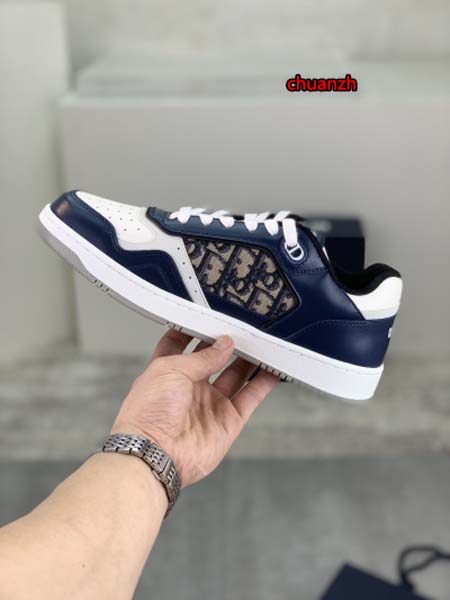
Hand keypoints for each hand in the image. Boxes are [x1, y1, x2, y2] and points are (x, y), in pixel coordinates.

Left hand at [112, 330, 278, 485]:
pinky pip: (250, 397)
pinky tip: (272, 369)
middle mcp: (189, 388)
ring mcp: (210, 404)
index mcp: (168, 372)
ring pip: (235, 375)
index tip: (210, 318)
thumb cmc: (148, 414)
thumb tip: (224, 344)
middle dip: (227, 344)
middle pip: (213, 359)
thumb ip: (202, 357)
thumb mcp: (171, 370)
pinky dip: (263, 383)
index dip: (194, 331)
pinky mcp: (228, 421)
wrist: (155, 454)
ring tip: (262, 342)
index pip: (180, 345)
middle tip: (243, 329)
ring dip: (249, 360)